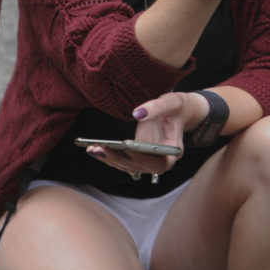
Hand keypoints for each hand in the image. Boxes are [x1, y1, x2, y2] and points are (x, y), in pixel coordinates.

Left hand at [86, 91, 204, 177]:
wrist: (175, 111)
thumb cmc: (176, 107)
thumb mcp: (171, 103)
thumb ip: (157, 107)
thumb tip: (138, 113)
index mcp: (173, 150)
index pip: (159, 163)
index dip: (143, 159)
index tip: (128, 150)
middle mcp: (161, 159)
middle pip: (140, 166)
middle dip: (120, 159)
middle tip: (102, 149)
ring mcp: (148, 159)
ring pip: (128, 166)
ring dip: (110, 159)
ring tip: (93, 149)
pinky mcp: (137, 155)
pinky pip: (122, 160)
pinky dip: (109, 156)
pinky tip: (94, 148)